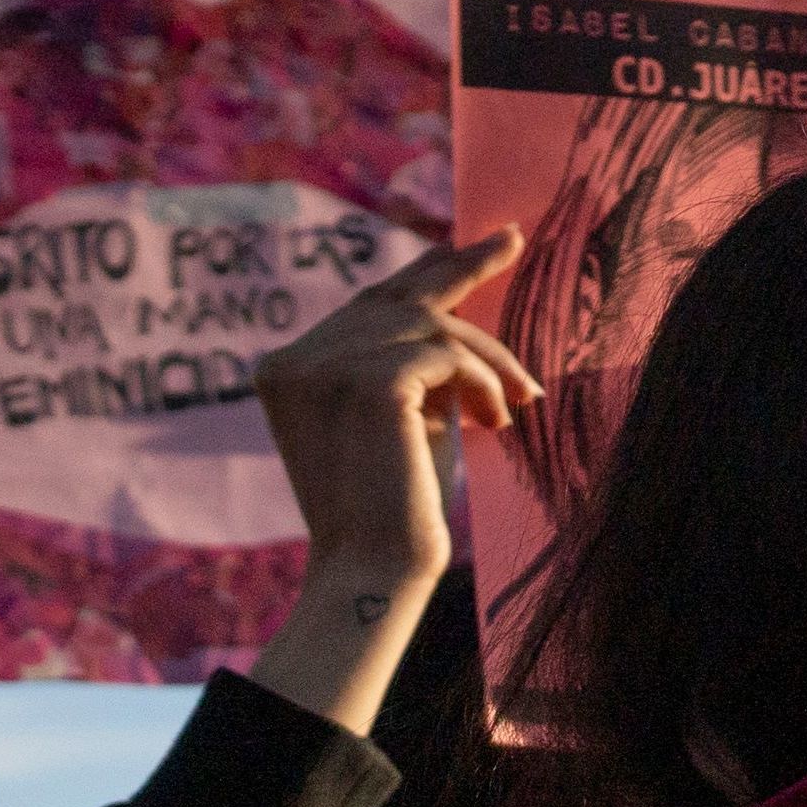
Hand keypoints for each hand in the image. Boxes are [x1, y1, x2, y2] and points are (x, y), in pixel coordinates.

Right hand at [250, 229, 537, 587]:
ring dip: (489, 360)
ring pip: (432, 325)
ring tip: (520, 400)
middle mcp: (294, 360)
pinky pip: (446, 353)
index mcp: (286, 368)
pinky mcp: (368, 382)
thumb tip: (450, 297)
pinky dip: (484, 381)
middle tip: (514, 237)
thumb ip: (405, 362)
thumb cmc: (396, 505)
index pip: (366, 304)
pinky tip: (498, 418)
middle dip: (461, 266)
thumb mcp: (397, 415)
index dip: (423, 271)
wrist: (377, 569)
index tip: (474, 247)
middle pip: (396, 296)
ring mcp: (325, 367)